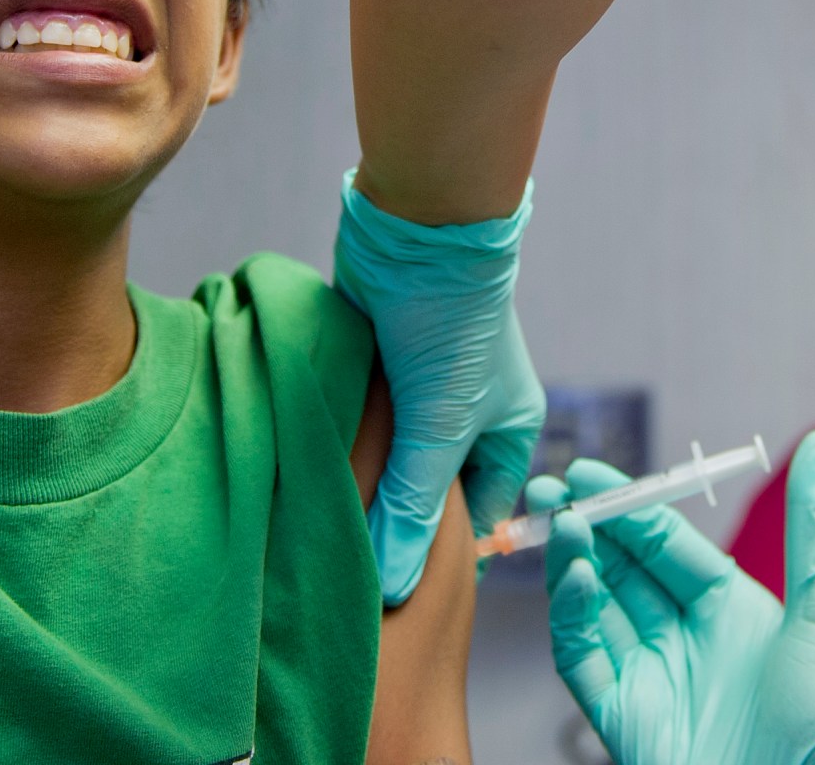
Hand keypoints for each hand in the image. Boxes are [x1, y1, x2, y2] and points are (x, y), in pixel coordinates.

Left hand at [332, 170, 544, 603]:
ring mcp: (421, 383)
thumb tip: (391, 585)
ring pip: (389, 451)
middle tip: (348, 560)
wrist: (419, 228)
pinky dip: (341, 436)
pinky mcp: (380, 361)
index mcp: (506, 428)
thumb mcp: (438, 427)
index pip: (479, 513)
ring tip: (320, 519)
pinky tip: (308, 463)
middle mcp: (468, 410)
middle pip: (428, 485)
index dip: (442, 551)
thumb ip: (413, 505)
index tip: (396, 587)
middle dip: (394, 515)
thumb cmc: (452, 326)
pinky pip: (360, 416)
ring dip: (362, 475)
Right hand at [542, 431, 814, 764]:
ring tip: (560, 519)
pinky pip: (584, 657)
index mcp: (732, 610)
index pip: (667, 546)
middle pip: (622, 569)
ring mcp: (651, 677)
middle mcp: (685, 639)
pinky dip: (572, 615)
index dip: (630, 506)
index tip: (589, 470)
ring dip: (573, 561)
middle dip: (586, 524)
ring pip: (594, 607)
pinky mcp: (621, 715)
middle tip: (551, 485)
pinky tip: (574, 576)